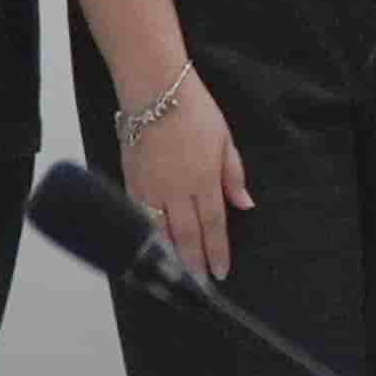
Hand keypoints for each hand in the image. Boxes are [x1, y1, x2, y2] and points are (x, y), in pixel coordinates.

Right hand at [123, 73, 251, 280]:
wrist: (154, 92)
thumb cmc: (193, 111)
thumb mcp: (225, 140)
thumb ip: (233, 176)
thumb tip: (244, 204)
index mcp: (204, 180)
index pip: (213, 225)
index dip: (217, 251)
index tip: (221, 271)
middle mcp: (176, 189)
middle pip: (186, 234)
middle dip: (193, 261)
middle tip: (198, 282)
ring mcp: (150, 187)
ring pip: (159, 230)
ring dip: (168, 253)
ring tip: (176, 272)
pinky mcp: (130, 181)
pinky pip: (139, 215)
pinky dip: (146, 233)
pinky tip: (150, 245)